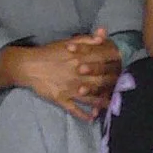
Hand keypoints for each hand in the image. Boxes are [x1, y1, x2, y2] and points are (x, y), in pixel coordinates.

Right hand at [4, 33, 119, 119]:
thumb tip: (103, 33)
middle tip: (122, 91)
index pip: (104, 64)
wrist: (28, 65)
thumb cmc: (49, 52)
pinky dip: (83, 115)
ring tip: (112, 107)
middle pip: (100, 82)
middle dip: (112, 87)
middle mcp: (78, 75)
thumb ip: (87, 39)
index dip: (115, 68)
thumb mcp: (68, 42)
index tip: (124, 71)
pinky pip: (74, 109)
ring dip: (102, 103)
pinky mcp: (61, 99)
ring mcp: (70, 88)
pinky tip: (91, 119)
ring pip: (91, 98)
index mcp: (81, 59)